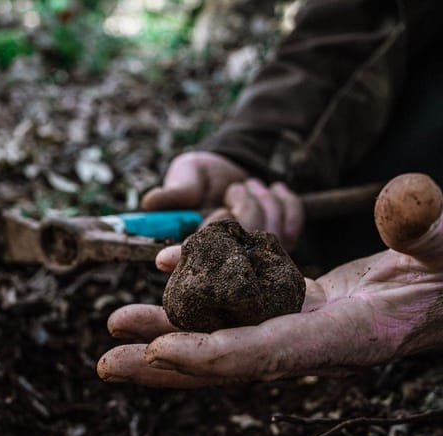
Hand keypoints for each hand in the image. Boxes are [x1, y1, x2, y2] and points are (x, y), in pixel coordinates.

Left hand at [97, 174, 442, 387]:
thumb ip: (428, 227)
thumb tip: (406, 199)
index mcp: (350, 337)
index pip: (272, 350)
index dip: (216, 351)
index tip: (163, 347)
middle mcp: (316, 343)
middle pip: (229, 362)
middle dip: (168, 363)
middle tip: (106, 361)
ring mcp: (302, 329)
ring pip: (224, 340)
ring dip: (168, 336)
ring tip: (113, 328)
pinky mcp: (297, 310)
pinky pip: (237, 311)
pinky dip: (201, 302)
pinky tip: (165, 277)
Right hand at [144, 152, 303, 249]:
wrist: (235, 170)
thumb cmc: (203, 175)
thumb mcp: (185, 174)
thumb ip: (175, 190)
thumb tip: (150, 202)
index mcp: (196, 244)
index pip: (190, 254)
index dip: (179, 256)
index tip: (165, 258)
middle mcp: (226, 257)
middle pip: (241, 241)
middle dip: (244, 206)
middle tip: (234, 188)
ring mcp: (257, 254)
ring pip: (272, 230)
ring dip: (263, 198)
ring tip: (248, 186)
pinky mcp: (284, 243)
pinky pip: (293, 222)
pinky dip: (285, 200)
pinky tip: (272, 190)